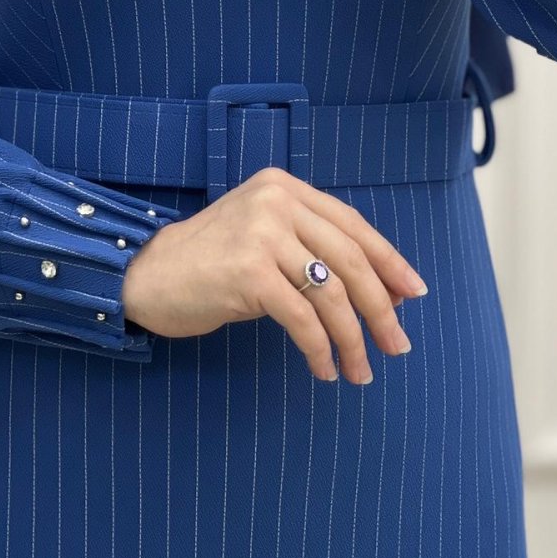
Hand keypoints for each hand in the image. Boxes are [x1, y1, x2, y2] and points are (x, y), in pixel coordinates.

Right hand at [121, 166, 427, 383]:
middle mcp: (277, 202)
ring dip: (353, 338)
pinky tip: (324, 370)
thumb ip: (309, 247)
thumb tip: (380, 292)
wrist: (143, 274)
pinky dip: (320, 349)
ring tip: (362, 370)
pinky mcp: (249, 272)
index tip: (413, 295)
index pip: (353, 225)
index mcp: (285, 188)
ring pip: (331, 293)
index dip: (389, 262)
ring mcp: (262, 234)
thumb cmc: (207, 263)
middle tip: (398, 344)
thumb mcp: (262, 237)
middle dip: (380, 308)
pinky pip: (302, 318)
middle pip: (350, 259)